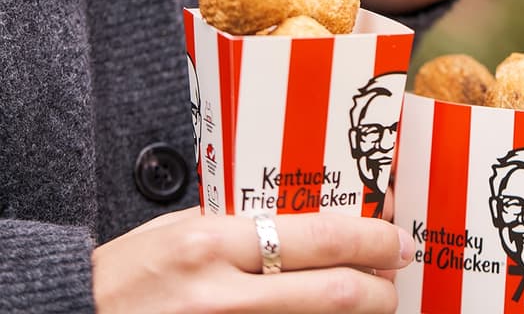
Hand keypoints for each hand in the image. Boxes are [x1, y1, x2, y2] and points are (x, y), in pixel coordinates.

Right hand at [92, 208, 414, 313]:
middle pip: (332, 292)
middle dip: (380, 288)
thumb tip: (306, 225)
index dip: (369, 238)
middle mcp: (221, 293)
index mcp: (211, 241)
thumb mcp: (180, 228)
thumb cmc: (126, 272)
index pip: (315, 236)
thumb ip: (240, 226)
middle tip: (395, 277)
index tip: (394, 238)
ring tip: (373, 300)